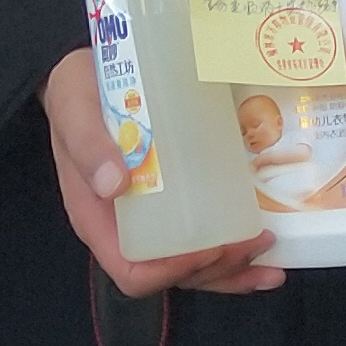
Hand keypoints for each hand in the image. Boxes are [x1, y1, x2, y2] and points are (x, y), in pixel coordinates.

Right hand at [40, 49, 287, 298]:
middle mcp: (127, 227)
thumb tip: (113, 184)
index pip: (132, 272)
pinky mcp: (175, 198)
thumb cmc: (75, 95)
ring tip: (270, 252)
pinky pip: (204, 234)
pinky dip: (235, 246)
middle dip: (217, 267)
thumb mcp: (74, 111)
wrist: (87, 72)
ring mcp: (153, 216)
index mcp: (99, 220)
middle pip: (173, 273)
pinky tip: (265, 240)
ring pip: (194, 262)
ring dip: (234, 267)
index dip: (172, 271)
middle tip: (255, 241)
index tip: (207, 248)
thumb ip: (88, 145)